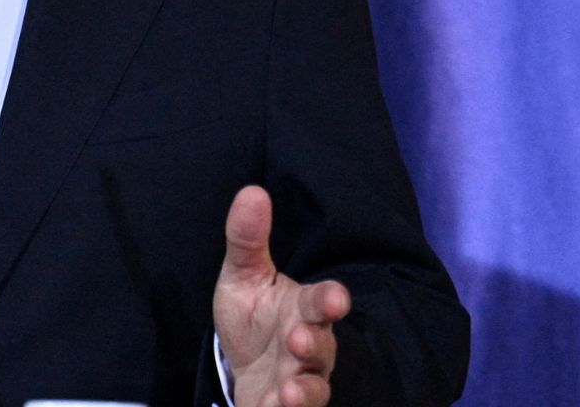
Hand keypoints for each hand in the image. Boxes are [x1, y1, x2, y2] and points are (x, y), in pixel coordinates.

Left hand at [213, 186, 351, 406]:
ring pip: (313, 386)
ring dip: (305, 389)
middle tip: (301, 339)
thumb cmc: (253, 317)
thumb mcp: (243, 276)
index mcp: (302, 309)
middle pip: (322, 346)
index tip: (336, 298)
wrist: (245, 368)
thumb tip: (252, 191)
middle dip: (315, 344)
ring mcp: (300, 380)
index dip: (330, 300)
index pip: (322, 302)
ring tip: (292, 391)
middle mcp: (308, 345)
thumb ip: (247, 239)